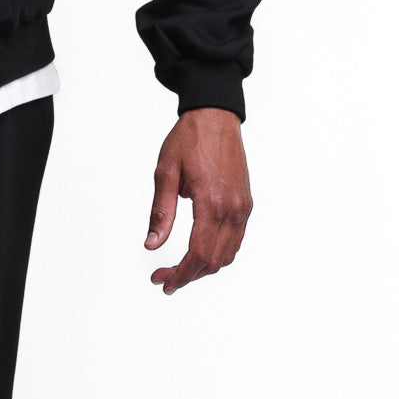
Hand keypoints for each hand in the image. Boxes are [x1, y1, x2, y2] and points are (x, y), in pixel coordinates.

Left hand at [144, 107, 251, 294]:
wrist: (215, 117)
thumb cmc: (188, 140)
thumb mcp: (165, 172)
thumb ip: (161, 211)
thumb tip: (152, 245)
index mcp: (211, 203)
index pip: (198, 254)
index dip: (179, 274)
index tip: (161, 280)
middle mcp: (232, 210)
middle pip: (214, 261)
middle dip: (188, 275)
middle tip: (164, 278)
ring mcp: (243, 208)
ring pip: (227, 255)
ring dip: (204, 267)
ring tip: (179, 268)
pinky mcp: (246, 204)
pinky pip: (235, 241)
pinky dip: (218, 253)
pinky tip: (199, 251)